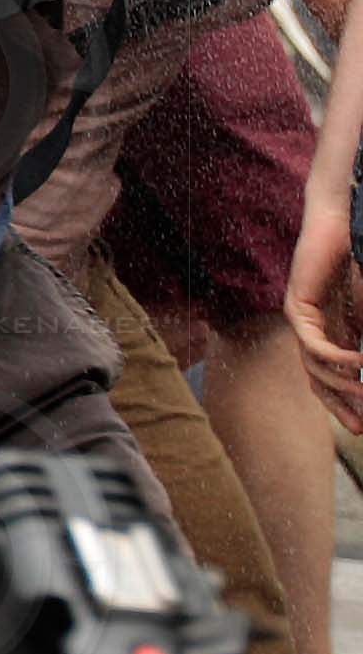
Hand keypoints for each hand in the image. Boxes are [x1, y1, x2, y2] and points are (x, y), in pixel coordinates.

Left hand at [291, 165, 362, 429]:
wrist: (343, 224)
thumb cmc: (358, 264)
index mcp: (333, 333)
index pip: (334, 379)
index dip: (348, 404)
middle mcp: (313, 331)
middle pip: (320, 381)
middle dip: (341, 406)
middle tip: (362, 428)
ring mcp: (302, 321)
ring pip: (316, 368)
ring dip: (344, 385)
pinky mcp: (297, 307)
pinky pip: (315, 345)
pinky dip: (338, 359)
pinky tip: (360, 365)